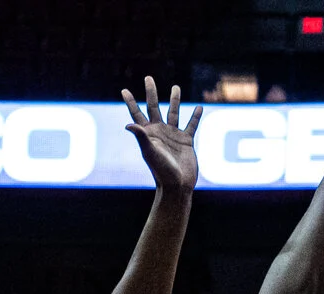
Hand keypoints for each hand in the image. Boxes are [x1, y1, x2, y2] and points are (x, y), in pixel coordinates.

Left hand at [120, 76, 200, 192]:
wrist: (177, 185)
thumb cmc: (161, 170)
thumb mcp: (150, 152)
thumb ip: (141, 136)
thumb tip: (128, 125)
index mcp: (149, 133)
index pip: (138, 114)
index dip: (131, 102)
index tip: (124, 90)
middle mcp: (160, 131)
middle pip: (154, 107)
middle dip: (151, 93)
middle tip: (148, 78)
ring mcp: (173, 135)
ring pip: (174, 113)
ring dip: (174, 100)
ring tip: (175, 87)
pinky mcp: (187, 141)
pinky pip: (191, 125)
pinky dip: (195, 116)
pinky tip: (199, 107)